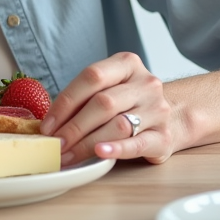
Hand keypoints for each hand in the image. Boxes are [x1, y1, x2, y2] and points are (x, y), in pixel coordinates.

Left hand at [40, 52, 171, 165]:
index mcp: (127, 64)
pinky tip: (100, 153)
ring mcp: (158, 110)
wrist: (172, 117)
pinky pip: (137, 144)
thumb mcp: (111, 87)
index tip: (48, 125)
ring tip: (67, 154)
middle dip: (73, 126)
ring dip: (87, 142)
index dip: (66, 101)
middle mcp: (145, 84)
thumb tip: (49, 122)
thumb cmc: (129, 103)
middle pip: (103, 103)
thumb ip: (85, 97)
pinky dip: (116, 149)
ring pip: (118, 124)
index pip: (92, 76)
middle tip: (55, 144)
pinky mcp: (164, 137)